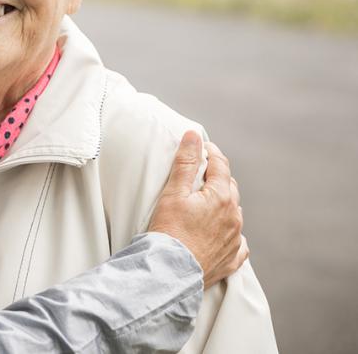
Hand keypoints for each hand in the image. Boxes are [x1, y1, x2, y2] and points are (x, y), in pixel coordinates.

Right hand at [147, 130, 247, 287]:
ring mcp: (235, 239)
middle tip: (199, 175)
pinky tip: (221, 234)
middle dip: (217, 178)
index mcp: (222, 197)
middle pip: (230, 188)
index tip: (201, 147)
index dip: (211, 153)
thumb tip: (194, 136)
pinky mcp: (231, 259)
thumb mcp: (174, 192)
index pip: (221, 165)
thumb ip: (186, 162)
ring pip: (234, 214)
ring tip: (205, 204)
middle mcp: (234, 217)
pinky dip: (231, 234)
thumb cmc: (169, 231)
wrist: (170, 272)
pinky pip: (239, 243)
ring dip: (223, 205)